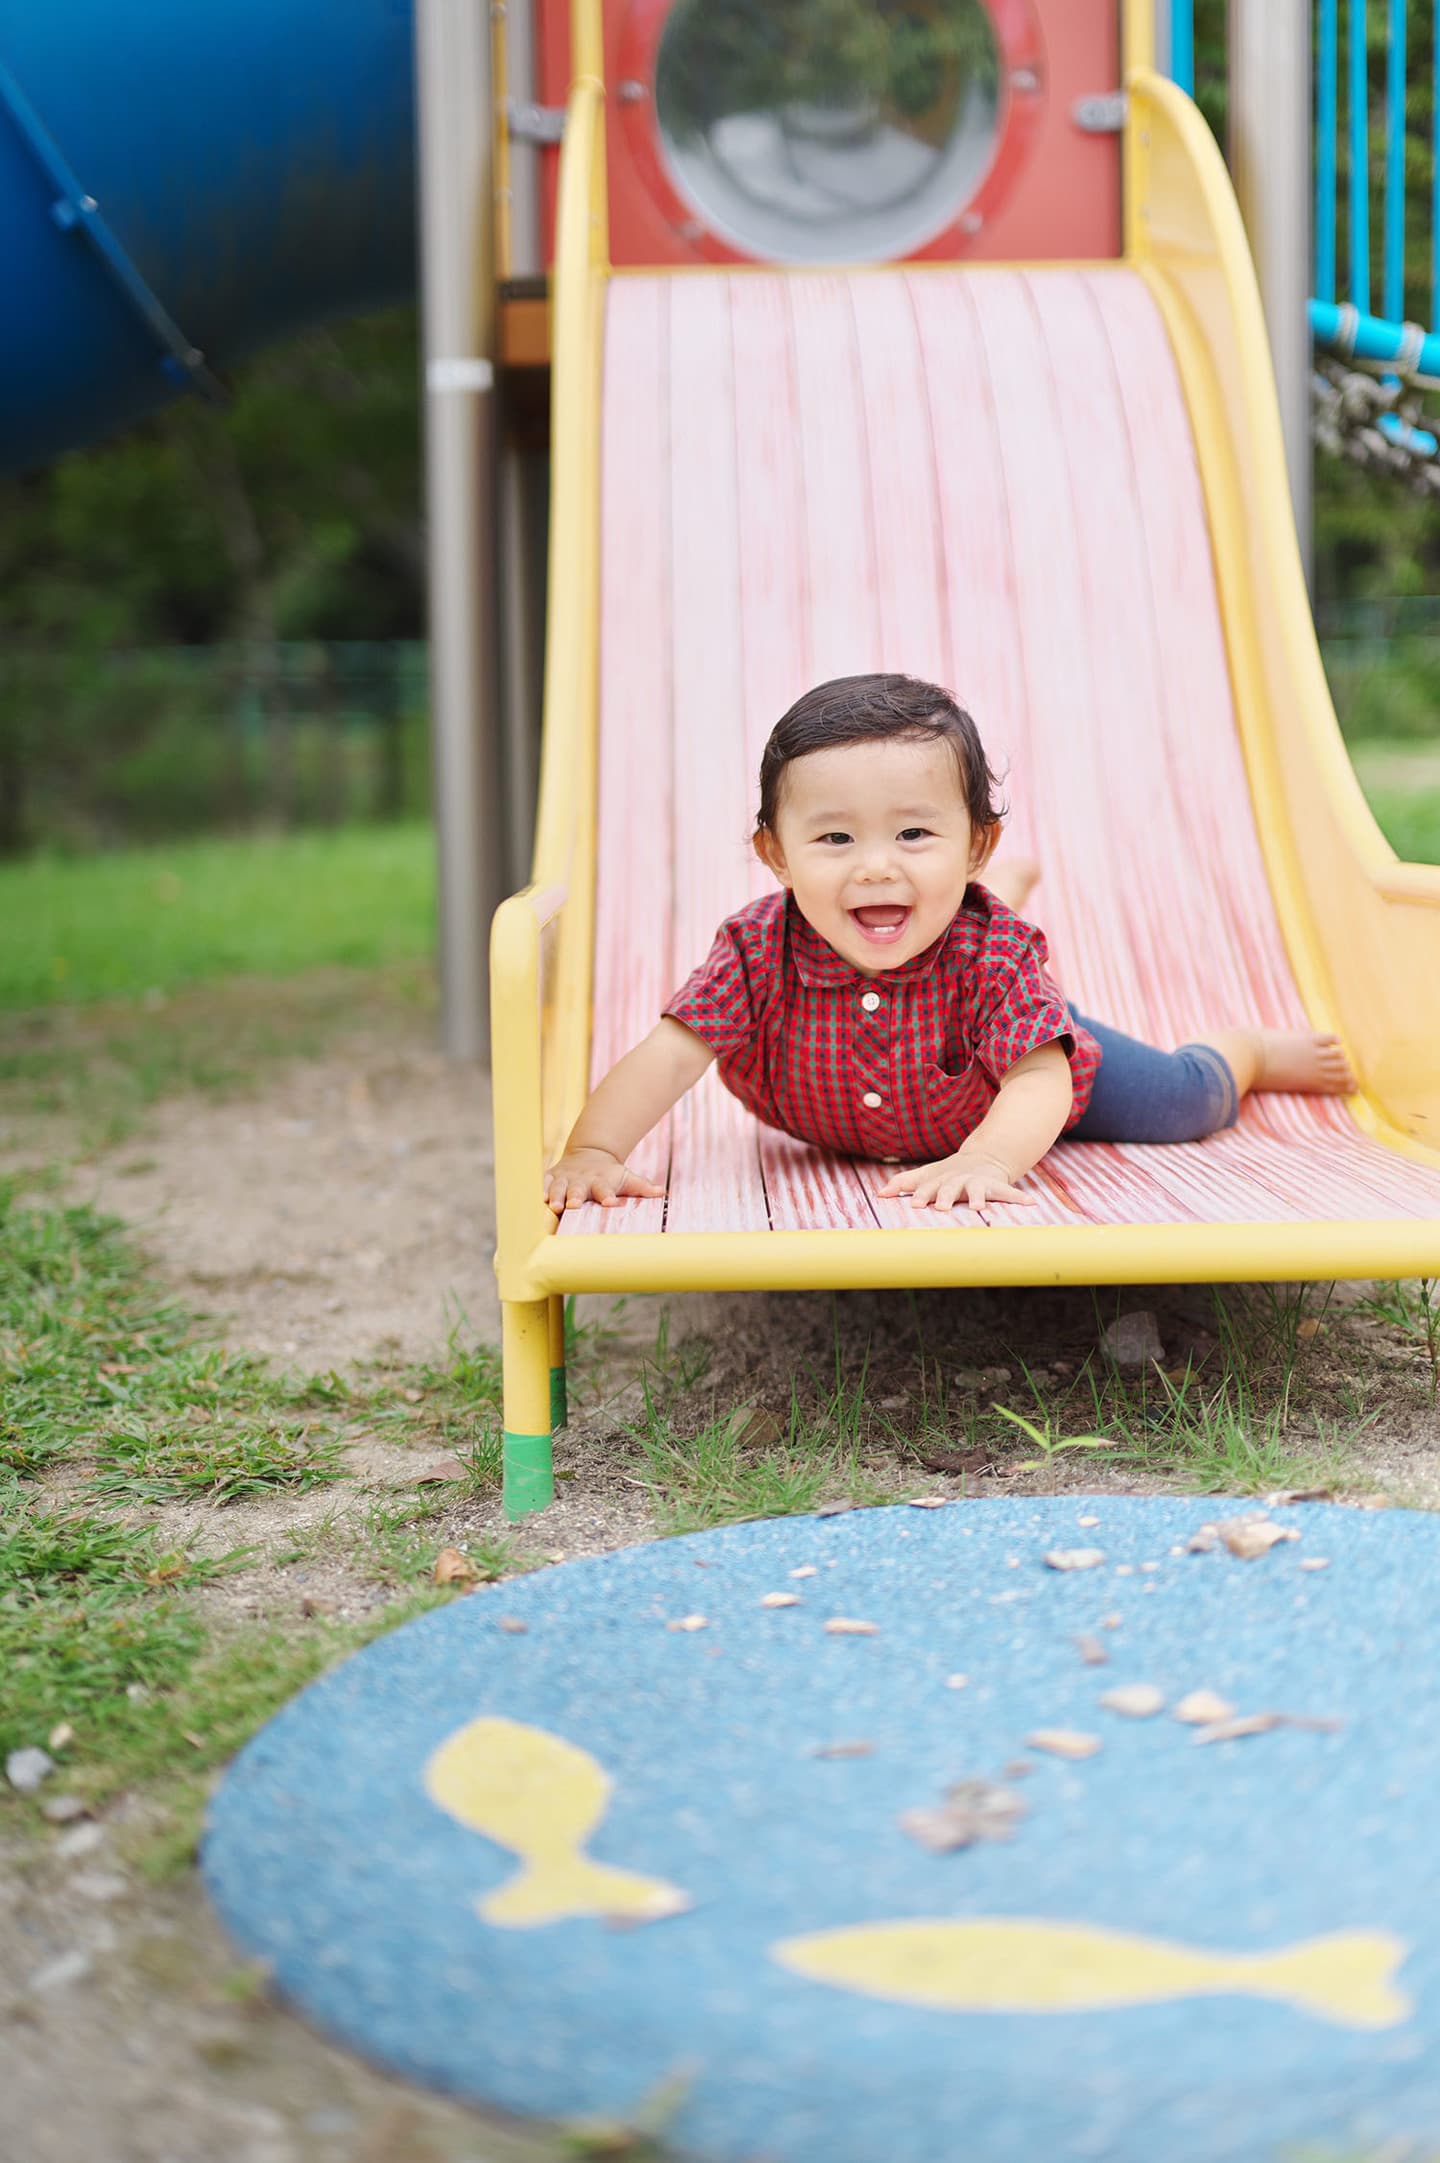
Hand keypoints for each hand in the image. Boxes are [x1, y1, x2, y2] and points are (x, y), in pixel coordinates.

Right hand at [544, 1147, 664, 1212]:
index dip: (607, 1195)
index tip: (610, 1201)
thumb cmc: (609, 1174)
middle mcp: (581, 1180)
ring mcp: (565, 1178)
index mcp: (600, 1182)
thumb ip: (642, 1186)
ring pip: (558, 1187)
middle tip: (574, 1205)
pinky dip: (540, 1188)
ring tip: (554, 1205)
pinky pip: (543, 1182)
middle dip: (574, 1196)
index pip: (604, 1189)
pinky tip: (537, 1197)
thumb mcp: (627, 1177)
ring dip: (555, 1195)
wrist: (590, 1153)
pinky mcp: (552, 1177)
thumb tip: (662, 1192)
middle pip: (577, 1189)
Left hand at [876, 1152, 1033, 1214]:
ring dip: (978, 1198)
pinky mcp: (996, 1186)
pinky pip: (1009, 1194)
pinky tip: (1030, 1204)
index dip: (923, 1196)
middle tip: (943, 1207)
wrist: (984, 1157)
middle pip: (950, 1189)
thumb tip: (880, 1193)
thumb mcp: (928, 1174)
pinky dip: (1019, 1199)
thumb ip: (904, 1182)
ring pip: (977, 1191)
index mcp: (941, 1180)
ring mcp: (978, 1183)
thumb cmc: (950, 1173)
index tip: (916, 1206)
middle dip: (946, 1197)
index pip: (928, 1188)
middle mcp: (958, 1181)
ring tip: (980, 1208)